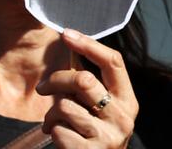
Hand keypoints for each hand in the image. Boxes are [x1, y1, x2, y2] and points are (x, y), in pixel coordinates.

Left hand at [38, 30, 138, 148]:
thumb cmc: (94, 134)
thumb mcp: (100, 109)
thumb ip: (89, 84)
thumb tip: (71, 44)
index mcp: (128, 100)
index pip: (113, 62)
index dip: (89, 44)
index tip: (66, 34)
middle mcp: (123, 117)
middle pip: (84, 80)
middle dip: (57, 80)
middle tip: (43, 87)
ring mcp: (108, 136)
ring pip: (65, 106)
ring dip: (51, 114)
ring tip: (54, 122)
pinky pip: (58, 130)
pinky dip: (52, 132)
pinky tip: (59, 137)